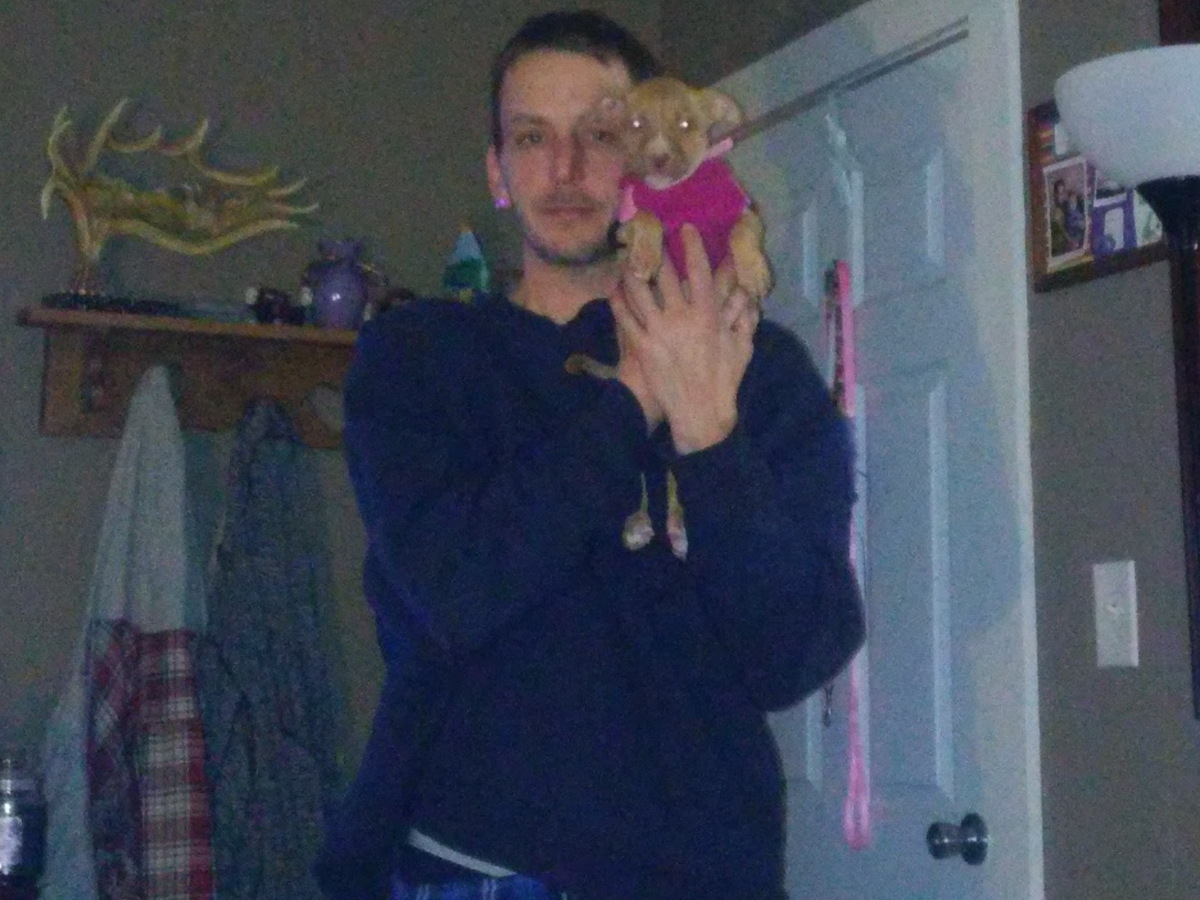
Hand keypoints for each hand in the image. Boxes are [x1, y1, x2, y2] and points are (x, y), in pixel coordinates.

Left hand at [611, 224, 757, 453]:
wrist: (699, 414)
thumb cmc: (724, 381)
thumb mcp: (742, 348)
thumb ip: (744, 319)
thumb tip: (748, 296)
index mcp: (708, 314)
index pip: (699, 271)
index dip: (692, 247)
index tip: (685, 229)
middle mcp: (681, 317)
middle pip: (665, 275)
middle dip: (657, 251)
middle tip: (649, 235)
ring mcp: (658, 331)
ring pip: (640, 292)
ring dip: (632, 271)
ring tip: (627, 257)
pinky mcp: (642, 347)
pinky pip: (625, 317)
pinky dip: (618, 301)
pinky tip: (614, 289)